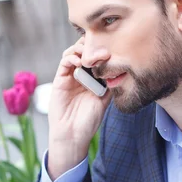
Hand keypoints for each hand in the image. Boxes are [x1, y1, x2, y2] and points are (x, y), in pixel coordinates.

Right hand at [48, 37, 111, 180]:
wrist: (73, 134)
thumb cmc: (88, 121)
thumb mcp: (104, 101)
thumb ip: (109, 85)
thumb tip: (120, 69)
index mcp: (92, 80)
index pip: (96, 59)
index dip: (102, 52)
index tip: (113, 52)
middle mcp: (81, 75)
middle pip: (85, 52)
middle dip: (93, 47)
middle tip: (104, 51)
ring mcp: (70, 76)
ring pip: (74, 53)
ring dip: (82, 50)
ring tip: (92, 56)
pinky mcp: (60, 79)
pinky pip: (64, 62)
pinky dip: (72, 57)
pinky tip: (80, 62)